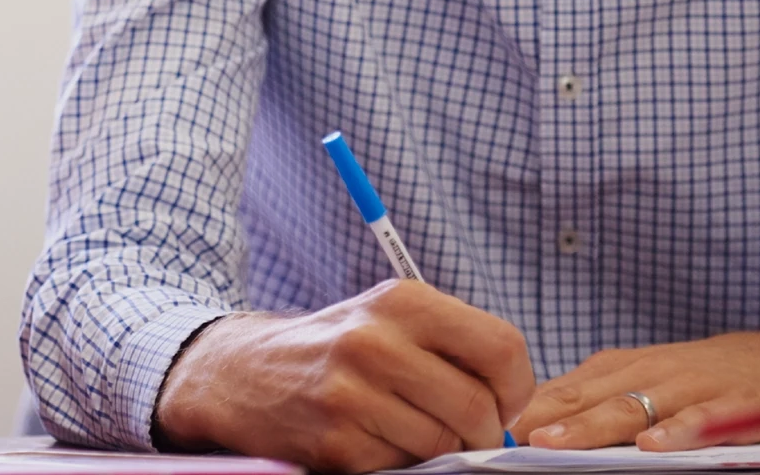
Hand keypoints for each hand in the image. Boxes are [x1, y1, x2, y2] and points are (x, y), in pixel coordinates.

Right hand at [154, 282, 533, 473]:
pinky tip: (372, 438)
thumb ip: (450, 345)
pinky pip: (401, 466)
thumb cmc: (334, 347)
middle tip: (466, 432)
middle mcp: (376, 341)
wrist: (242, 372)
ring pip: (443, 443)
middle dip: (483, 431)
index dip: (517, 386)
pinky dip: (397, 461)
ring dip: (440, 449)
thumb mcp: (387, 319)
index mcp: (402, 302)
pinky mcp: (336, 442)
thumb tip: (513, 400)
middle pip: (477, 406)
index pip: (502, 347)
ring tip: (409, 430)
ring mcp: (352, 393)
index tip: (502, 401)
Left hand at [510, 321, 759, 450]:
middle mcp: (653, 373)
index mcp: (626, 368)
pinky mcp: (738, 406)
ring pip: (636, 407)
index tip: (486, 425)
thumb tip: (538, 421)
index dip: (527, 408)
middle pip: (590, 397)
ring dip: (593, 426)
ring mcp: (695, 389)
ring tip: (554, 444)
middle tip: (503, 435)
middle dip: (545, 419)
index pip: (566, 388)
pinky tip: (654, 445)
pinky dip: (679, 432)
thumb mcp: (651, 379)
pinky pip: (706, 420)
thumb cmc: (713, 376)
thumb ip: (601, 397)